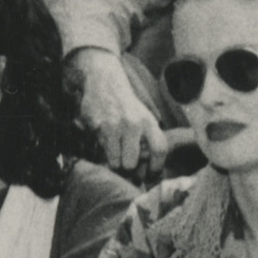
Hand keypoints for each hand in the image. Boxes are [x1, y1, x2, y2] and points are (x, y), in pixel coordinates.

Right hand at [74, 50, 164, 174]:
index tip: (150, 175)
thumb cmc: (126, 107)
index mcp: (149, 122)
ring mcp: (115, 126)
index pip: (160, 150)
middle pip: (132, 164)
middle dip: (129, 169)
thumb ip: (149, 141)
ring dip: (115, 163)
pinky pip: (101, 153)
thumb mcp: (143, 118)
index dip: (156, 168)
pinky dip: (103, 152)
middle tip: (127, 165)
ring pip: (115, 163)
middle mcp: (133, 124)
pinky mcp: (98, 127)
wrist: (104, 83)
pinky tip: (104, 141)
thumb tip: (150, 174)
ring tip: (115, 153)